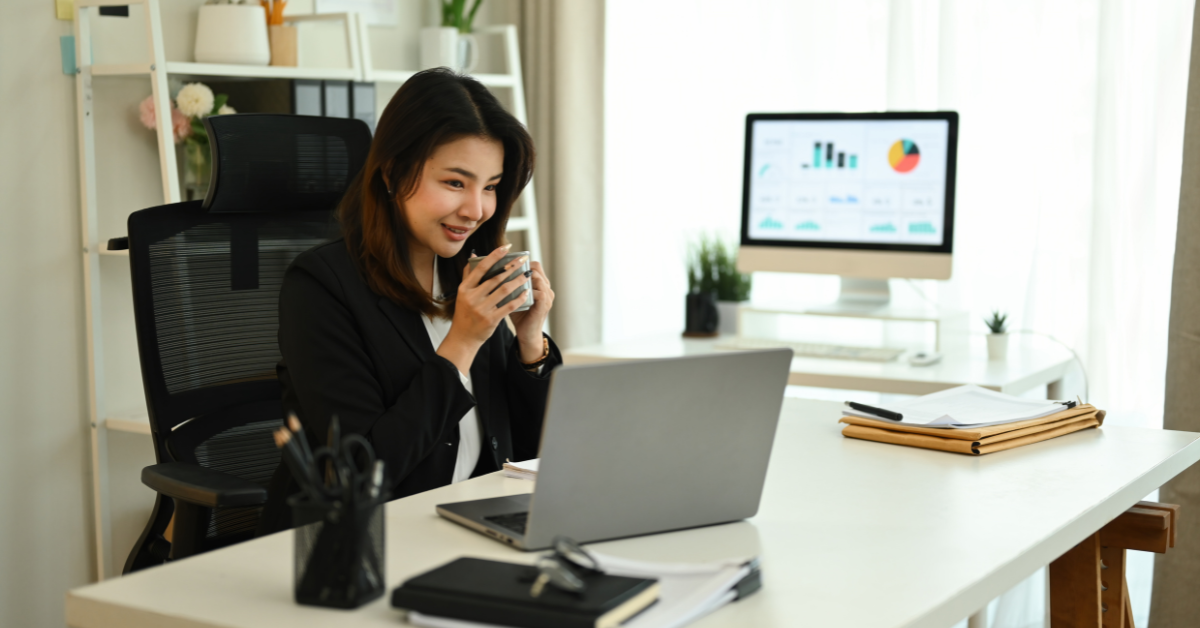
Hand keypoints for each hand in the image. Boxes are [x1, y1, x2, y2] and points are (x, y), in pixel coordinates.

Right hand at [437, 245, 529, 373]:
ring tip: (527, 274)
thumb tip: (473, 255)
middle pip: (496, 278)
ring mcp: (481, 309)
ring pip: (504, 290)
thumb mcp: (462, 294)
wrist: (463, 337)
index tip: (505, 247)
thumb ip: (468, 275)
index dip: (494, 256)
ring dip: (518, 280)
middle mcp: (472, 297)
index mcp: (465, 288)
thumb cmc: (464, 313)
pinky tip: (526, 292)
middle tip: (523, 259)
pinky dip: (519, 298)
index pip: (481, 268)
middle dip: (512, 267)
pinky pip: (509, 306)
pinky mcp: (491, 319)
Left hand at [510, 261, 553, 362]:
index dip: (521, 262)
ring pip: (537, 278)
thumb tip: (488, 272)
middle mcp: (546, 287)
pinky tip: (513, 293)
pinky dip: (526, 291)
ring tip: (508, 279)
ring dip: (522, 278)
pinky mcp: (545, 305)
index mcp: (540, 283)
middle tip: (504, 268)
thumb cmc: (518, 315)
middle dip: (519, 267)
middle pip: (536, 268)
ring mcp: (547, 295)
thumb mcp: (513, 296)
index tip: (506, 263)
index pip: (534, 265)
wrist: (526, 334)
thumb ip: (507, 284)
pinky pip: (539, 293)